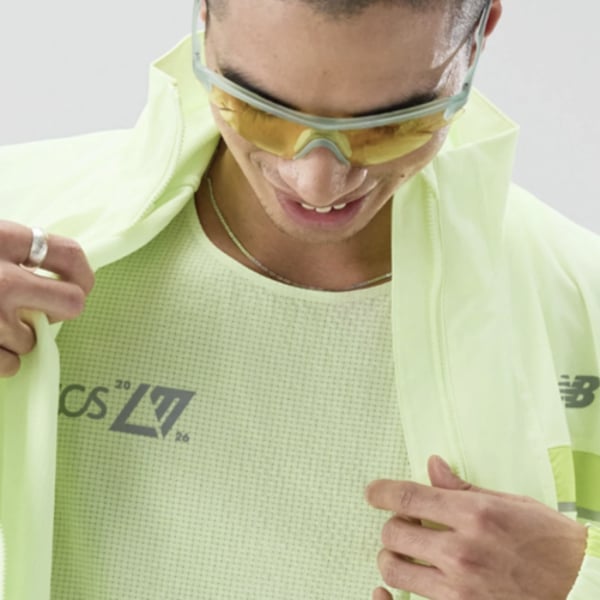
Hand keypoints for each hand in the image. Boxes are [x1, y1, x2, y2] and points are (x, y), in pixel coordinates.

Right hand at [0, 220, 93, 376]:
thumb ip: (14, 251)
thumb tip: (60, 273)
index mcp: (2, 239)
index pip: (70, 255)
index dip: (83, 275)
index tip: (80, 285)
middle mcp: (1, 277)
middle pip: (72, 303)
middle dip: (58, 311)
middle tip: (37, 311)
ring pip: (34, 339)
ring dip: (16, 338)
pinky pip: (12, 365)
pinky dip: (0, 360)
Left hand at [366, 455, 586, 599]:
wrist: (580, 590)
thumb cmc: (552, 544)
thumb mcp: (512, 505)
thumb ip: (463, 490)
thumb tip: (432, 466)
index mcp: (475, 515)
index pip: (410, 498)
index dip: (382, 492)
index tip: (372, 491)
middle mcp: (462, 551)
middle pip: (394, 533)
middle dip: (391, 525)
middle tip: (403, 524)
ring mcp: (460, 587)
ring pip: (395, 570)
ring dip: (391, 557)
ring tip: (404, 553)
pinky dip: (397, 592)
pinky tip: (399, 585)